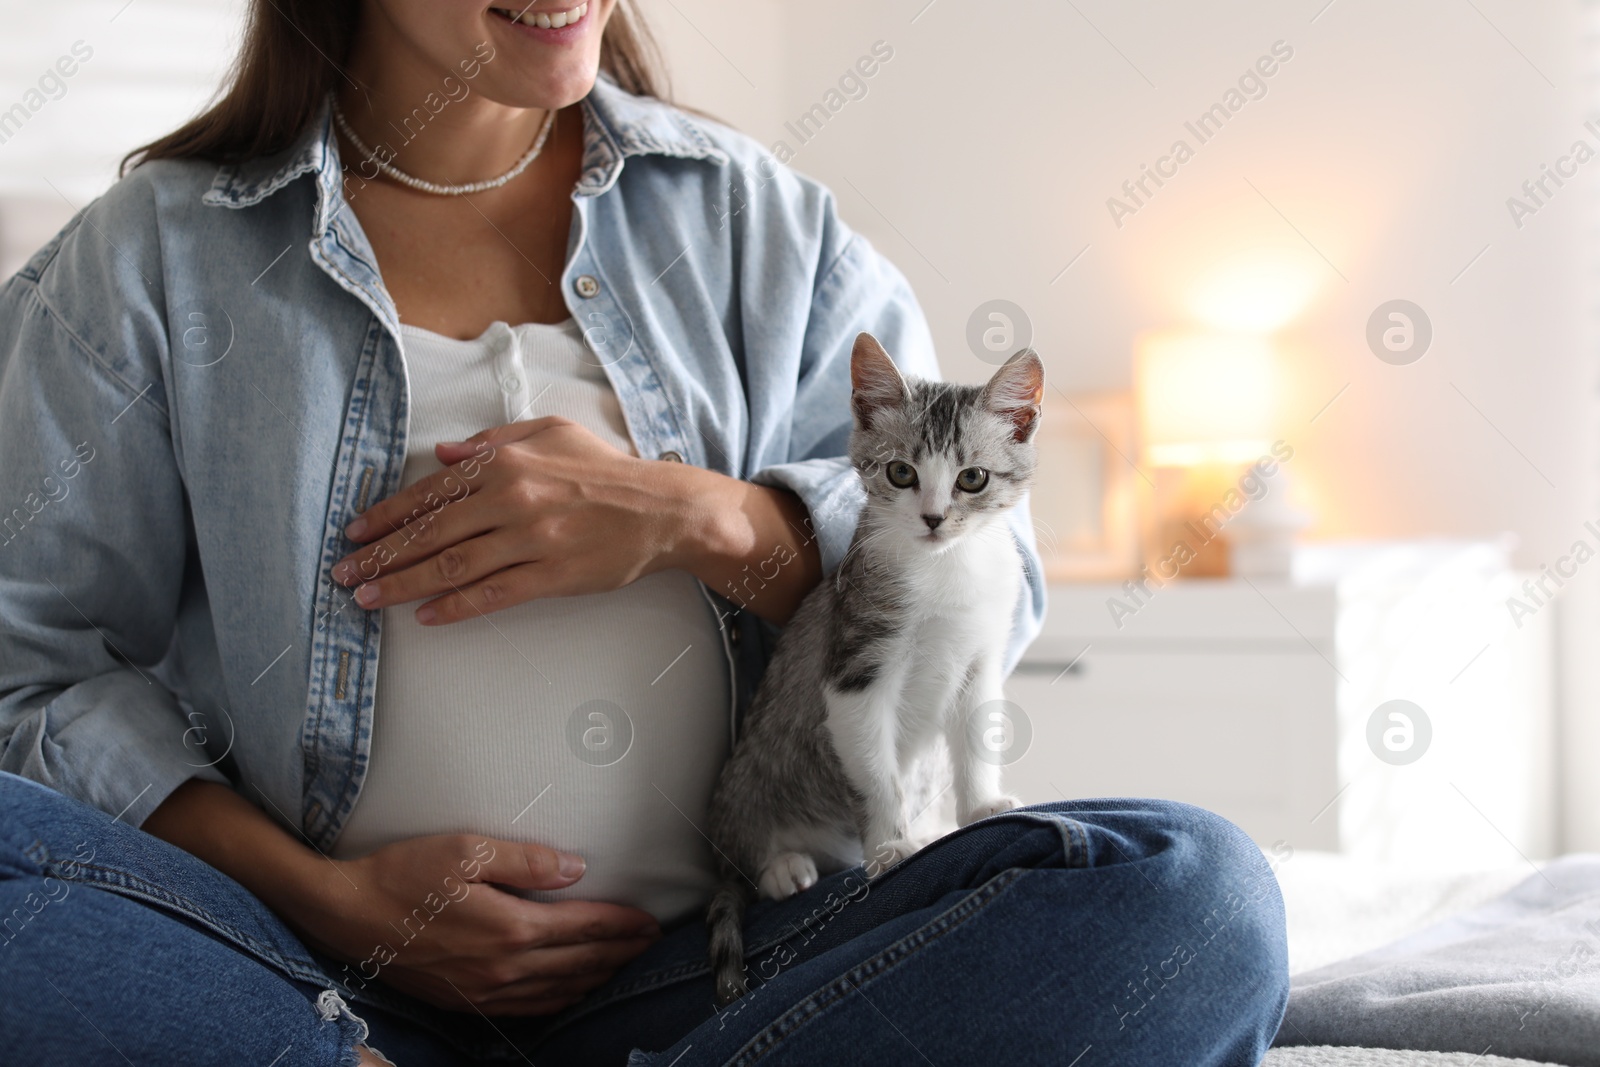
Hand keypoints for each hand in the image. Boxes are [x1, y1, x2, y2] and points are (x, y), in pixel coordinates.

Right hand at [295, 833, 661, 1014]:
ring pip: (558, 990)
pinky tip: (570, 989)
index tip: (650, 920)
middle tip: (650, 943)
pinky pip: (529, 1008)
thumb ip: (527, 861)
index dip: (621, 924)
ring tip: (622, 964)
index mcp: (510, 928)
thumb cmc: (403, 874)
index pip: (583, 927)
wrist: (345, 916)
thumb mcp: (465, 850)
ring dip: (596, 978)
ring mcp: (484, 990)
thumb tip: (576, 869)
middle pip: (579, 963)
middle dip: (620, 953)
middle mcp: (503, 967)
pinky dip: (560, 999)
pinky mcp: (466, 1001)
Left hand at [330, 416, 823, 624]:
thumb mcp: (551, 433)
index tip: (357, 533)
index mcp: (507, 462)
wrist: (663, 509)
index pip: (433, 491)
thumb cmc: (608, 470)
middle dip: (382, 555)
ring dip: (404, 584)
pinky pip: (493, 594)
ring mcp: (531, 540)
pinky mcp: (552, 575)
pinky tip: (426, 616)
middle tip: (346, 573)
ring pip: (453, 565)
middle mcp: (513, 499)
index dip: (389, 514)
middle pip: (433, 532)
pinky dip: (455, 606)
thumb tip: (442, 455)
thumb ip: (494, 440)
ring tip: (368, 598)